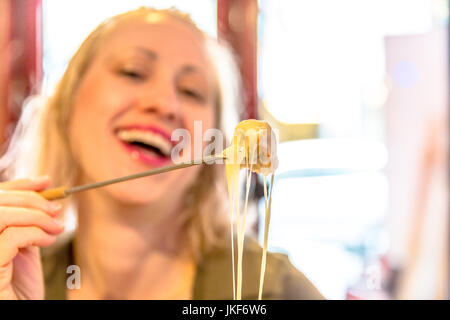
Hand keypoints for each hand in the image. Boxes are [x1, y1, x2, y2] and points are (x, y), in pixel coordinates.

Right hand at [0, 176, 64, 299]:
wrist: (27, 311)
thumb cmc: (21, 288)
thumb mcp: (24, 246)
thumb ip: (25, 221)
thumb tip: (44, 188)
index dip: (17, 186)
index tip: (46, 182)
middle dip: (29, 198)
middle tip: (56, 209)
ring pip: (0, 216)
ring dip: (34, 215)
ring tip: (56, 226)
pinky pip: (10, 237)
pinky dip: (35, 233)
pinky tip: (50, 240)